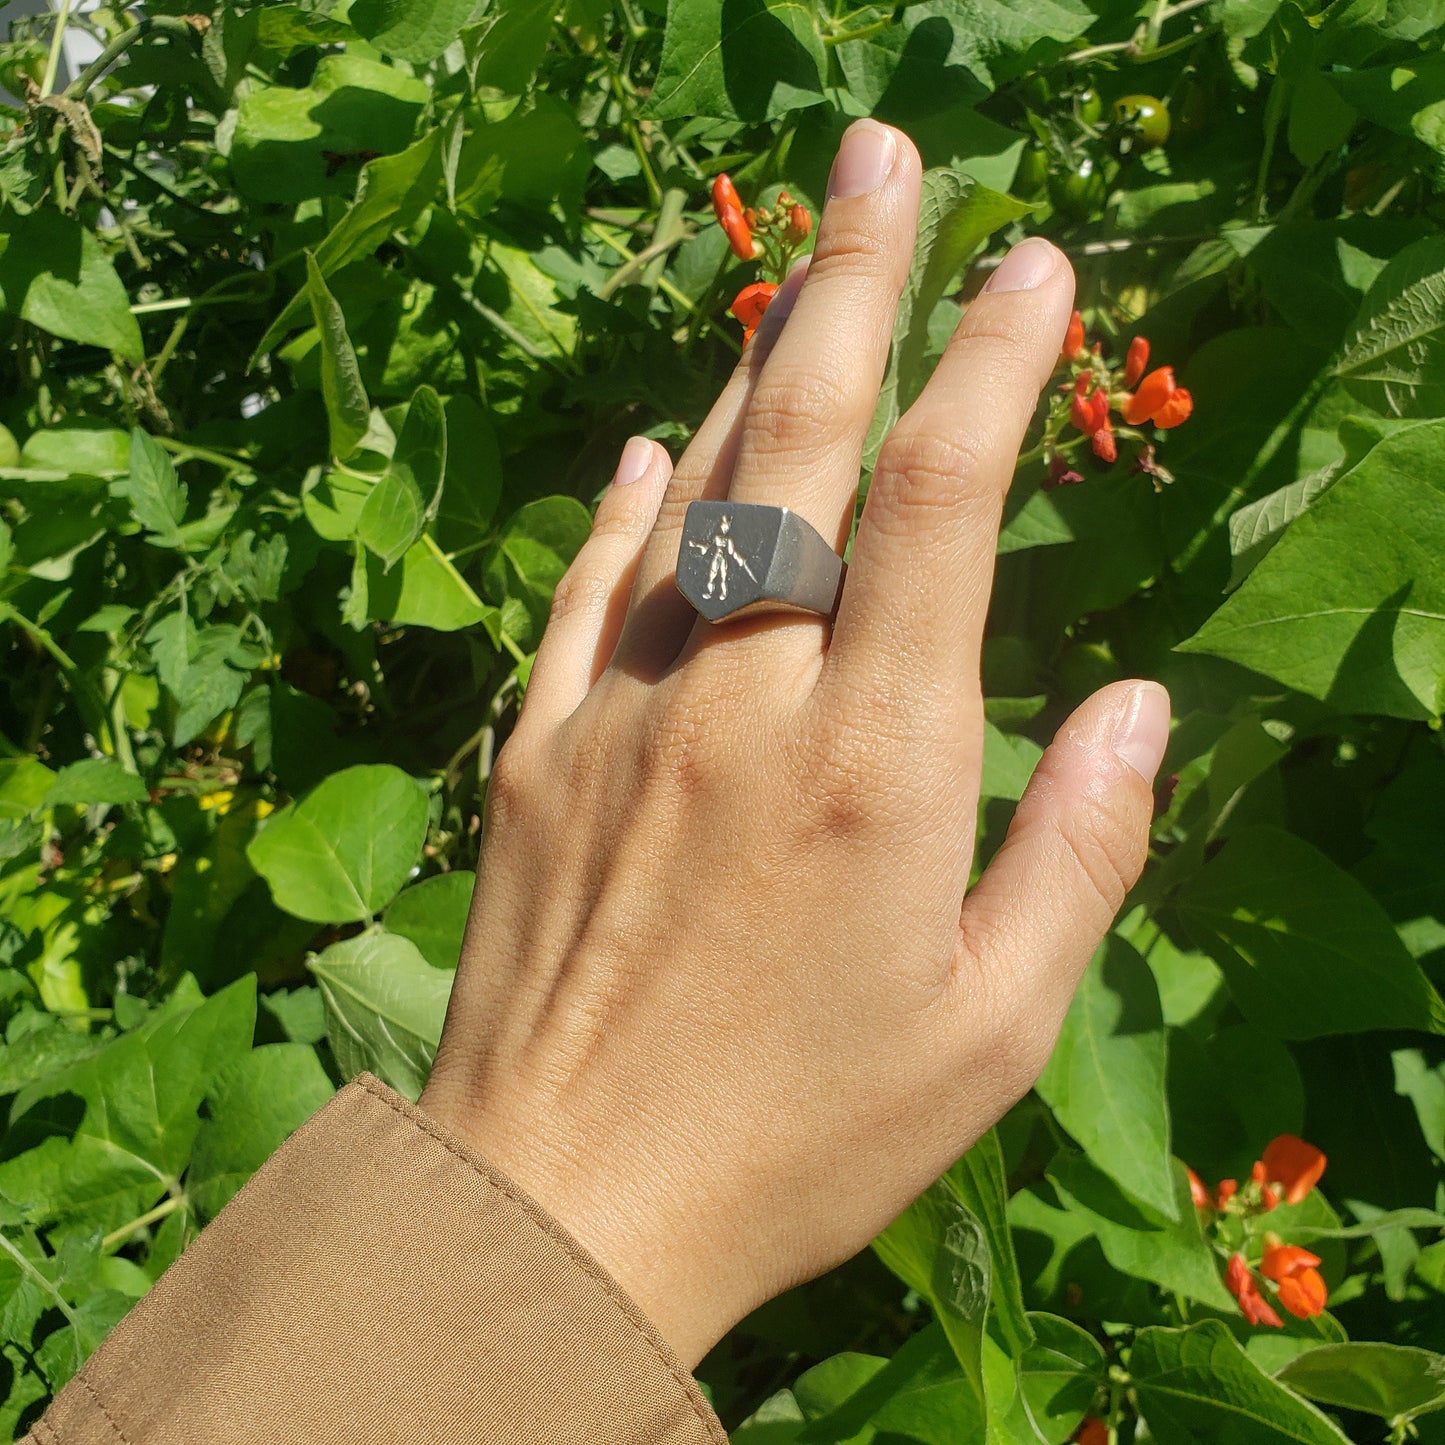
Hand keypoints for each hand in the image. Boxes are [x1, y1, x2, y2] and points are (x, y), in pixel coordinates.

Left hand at [421, 119, 1168, 1368]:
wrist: (562, 1207)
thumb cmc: (801, 1138)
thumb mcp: (991, 1028)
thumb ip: (1077, 851)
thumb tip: (1136, 706)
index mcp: (869, 764)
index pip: (936, 509)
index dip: (992, 368)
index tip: (1038, 267)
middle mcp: (738, 704)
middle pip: (797, 449)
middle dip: (851, 285)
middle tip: (879, 155)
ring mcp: (619, 717)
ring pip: (686, 498)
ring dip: (744, 370)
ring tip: (789, 274)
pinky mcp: (533, 755)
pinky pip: (586, 594)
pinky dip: (621, 509)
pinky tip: (644, 449)